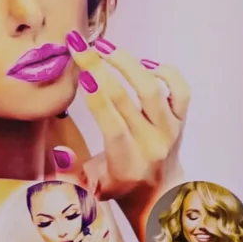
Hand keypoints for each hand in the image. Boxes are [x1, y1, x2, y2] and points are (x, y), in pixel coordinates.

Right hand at [68, 32, 189, 223]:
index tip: (82, 74)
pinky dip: (166, 72)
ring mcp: (170, 130)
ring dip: (129, 64)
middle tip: (81, 46)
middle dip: (101, 69)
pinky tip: (144, 64)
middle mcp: (152, 144)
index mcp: (127, 163)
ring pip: (154, 89)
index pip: (113, 126)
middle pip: (128, 100)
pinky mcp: (182, 120)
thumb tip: (60, 151)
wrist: (161, 195)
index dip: (98, 99)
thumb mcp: (90, 189)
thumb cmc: (119, 188)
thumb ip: (72, 172)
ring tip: (106, 47)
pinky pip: (181, 90)